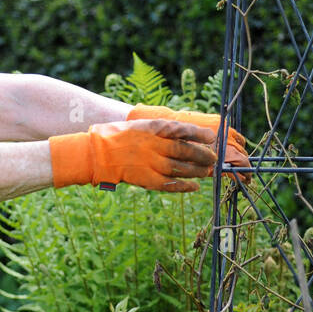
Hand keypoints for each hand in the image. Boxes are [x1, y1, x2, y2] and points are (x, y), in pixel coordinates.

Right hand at [125, 105, 250, 184]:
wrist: (98, 153)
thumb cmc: (120, 136)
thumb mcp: (141, 125)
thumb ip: (161, 130)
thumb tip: (184, 134)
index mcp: (153, 128)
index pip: (182, 129)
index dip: (199, 134)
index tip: (211, 137)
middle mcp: (154, 145)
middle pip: (185, 150)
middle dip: (202, 155)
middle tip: (213, 158)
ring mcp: (150, 163)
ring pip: (180, 168)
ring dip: (196, 171)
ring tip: (206, 171)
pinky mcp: (146, 179)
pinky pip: (170, 184)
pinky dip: (184, 186)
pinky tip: (194, 186)